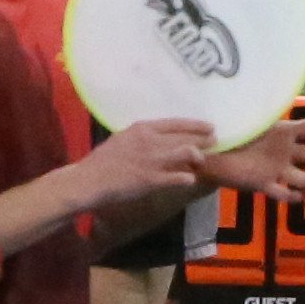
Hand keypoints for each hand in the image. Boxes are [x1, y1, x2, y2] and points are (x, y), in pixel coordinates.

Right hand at [77, 115, 213, 213]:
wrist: (89, 180)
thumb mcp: (122, 139)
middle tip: (215, 142)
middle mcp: (150, 141)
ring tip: (202, 161)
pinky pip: (180, 177)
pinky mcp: (153, 180)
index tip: (210, 126)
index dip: (196, 125)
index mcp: (142, 128)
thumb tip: (157, 137)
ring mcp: (153, 160)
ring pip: (188, 153)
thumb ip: (141, 137)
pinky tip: (190, 179)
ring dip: (199, 157)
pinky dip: (188, 178)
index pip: (176, 123)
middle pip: (186, 137)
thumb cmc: (103, 161)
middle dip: (204, 140)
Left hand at [194, 103, 304, 198]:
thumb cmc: (231, 132)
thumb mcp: (247, 117)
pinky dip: (288, 196)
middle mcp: (284, 152)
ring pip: (300, 177)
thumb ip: (257, 109)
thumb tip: (264, 80)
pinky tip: (298, 198)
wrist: (213, 154)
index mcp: (282, 133)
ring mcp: (276, 169)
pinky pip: (279, 192)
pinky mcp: (263, 184)